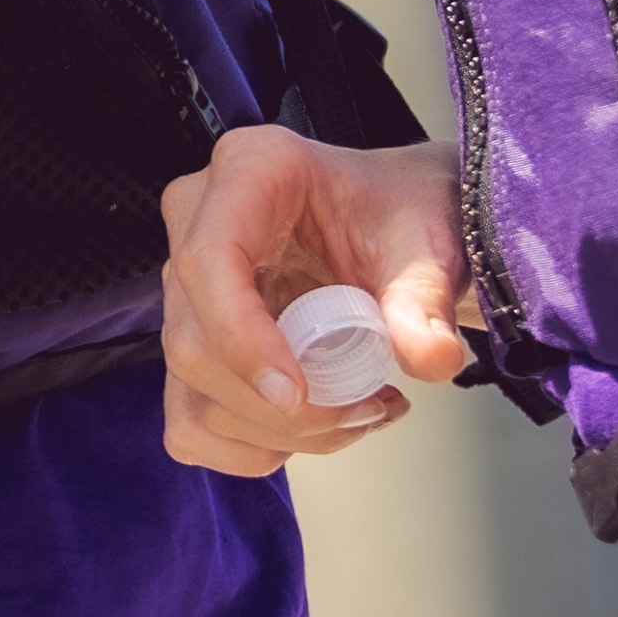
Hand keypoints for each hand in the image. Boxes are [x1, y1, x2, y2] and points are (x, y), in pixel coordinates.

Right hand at [155, 126, 477, 476]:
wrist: (403, 230)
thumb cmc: (407, 217)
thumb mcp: (429, 246)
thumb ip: (426, 300)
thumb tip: (430, 357)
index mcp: (249, 171)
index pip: (209, 262)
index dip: (242, 337)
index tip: (296, 394)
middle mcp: (198, 223)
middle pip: (193, 341)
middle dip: (278, 403)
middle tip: (367, 408)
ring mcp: (187, 288)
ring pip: (191, 391)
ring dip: (277, 430)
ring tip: (359, 412)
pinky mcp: (193, 341)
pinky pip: (192, 421)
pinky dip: (254, 446)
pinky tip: (314, 425)